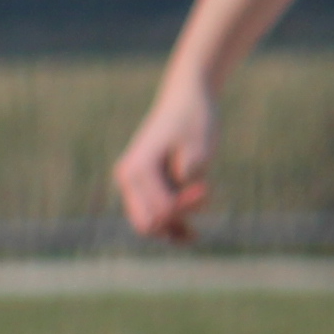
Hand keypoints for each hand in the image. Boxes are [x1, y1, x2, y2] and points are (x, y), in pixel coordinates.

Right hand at [114, 80, 217, 241]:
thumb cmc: (195, 119)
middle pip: (147, 224)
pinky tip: (190, 235)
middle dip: (177, 220)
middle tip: (203, 196)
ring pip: (147, 224)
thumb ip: (189, 178)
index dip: (186, 208)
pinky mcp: (142, 185)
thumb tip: (176, 209)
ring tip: (197, 233)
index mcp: (137, 169)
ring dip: (172, 229)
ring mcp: (131, 183)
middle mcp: (127, 178)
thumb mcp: (200, 147)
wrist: (186, 98)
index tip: (206, 187)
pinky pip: (150, 216)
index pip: (160, 210)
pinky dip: (169, 227)